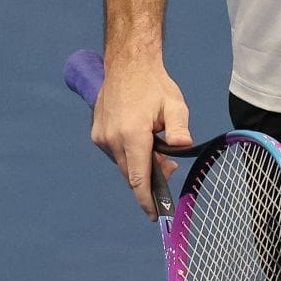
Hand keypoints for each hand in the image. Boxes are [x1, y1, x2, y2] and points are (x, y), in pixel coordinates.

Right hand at [89, 56, 192, 219]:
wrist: (127, 64)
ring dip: (140, 164)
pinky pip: (116, 154)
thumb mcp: (175, 104)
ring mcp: (101, 137)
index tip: (156, 217)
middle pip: (132, 174)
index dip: (148, 200)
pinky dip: (130, 154)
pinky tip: (142, 140)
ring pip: (124, 164)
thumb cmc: (154, 84)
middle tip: (170, 166)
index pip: (138, 178)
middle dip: (150, 179)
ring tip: (157, 146)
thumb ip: (179, 128)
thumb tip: (183, 147)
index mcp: (131, 134)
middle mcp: (112, 139)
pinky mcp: (97, 134)